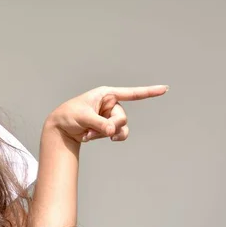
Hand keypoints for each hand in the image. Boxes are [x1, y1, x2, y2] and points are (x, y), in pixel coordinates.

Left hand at [45, 85, 168, 143]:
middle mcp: (111, 104)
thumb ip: (99, 123)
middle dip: (110, 127)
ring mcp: (110, 116)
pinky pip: (117, 135)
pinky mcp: (108, 127)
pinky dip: (104, 137)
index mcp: (106, 94)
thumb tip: (113, 131)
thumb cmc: (69, 115)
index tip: (165, 89)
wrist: (61, 128)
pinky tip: (88, 137)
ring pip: (121, 128)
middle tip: (93, 130)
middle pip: (123, 118)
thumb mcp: (83, 117)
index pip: (131, 93)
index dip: (149, 92)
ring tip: (88, 134)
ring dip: (106, 134)